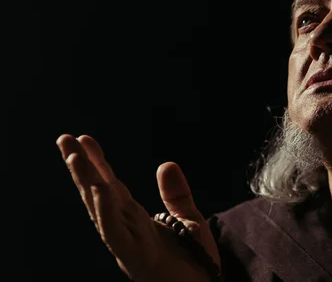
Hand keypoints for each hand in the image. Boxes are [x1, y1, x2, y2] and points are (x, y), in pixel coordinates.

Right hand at [56, 134, 220, 281]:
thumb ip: (176, 195)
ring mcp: (128, 245)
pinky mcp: (137, 258)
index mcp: (136, 221)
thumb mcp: (189, 221)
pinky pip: (116, 233)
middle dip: (81, 168)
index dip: (98, 163)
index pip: (112, 186)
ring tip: (74, 156)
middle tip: (64, 138)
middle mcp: (126, 231)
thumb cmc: (195, 264)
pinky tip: (100, 188)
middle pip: (98, 194)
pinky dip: (106, 211)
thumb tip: (166, 164)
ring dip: (86, 183)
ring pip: (101, 210)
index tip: (83, 138)